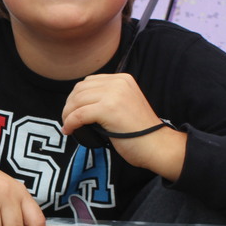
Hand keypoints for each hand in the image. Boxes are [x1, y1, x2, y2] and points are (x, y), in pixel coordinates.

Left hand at [61, 73, 185, 180]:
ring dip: (67, 114)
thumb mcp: (125, 105)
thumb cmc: (140, 133)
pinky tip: (69, 130)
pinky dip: (70, 123)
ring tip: (68, 126)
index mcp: (122, 79)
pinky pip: (79, 114)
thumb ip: (108, 98)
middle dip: (69, 105)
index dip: (76, 97)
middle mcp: (118, 83)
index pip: (89, 82)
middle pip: (80, 89)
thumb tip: (80, 103)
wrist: (157, 146)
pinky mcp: (109, 109)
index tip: (72, 111)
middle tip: (68, 120)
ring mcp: (114, 95)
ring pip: (77, 101)